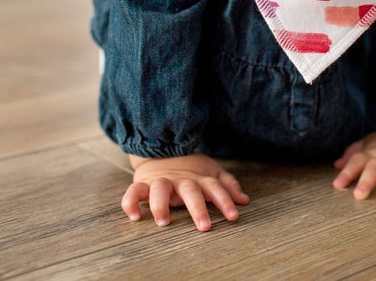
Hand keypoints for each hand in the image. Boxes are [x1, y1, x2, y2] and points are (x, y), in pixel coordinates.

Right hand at [121, 153, 248, 231]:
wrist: (163, 149)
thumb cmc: (191, 167)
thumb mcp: (212, 172)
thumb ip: (227, 185)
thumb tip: (244, 200)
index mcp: (199, 179)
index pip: (215, 188)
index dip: (225, 201)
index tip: (234, 217)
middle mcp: (181, 180)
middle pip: (190, 191)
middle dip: (198, 208)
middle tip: (204, 227)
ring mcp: (162, 181)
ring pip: (160, 189)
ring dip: (160, 204)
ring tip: (164, 221)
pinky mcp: (143, 183)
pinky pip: (134, 191)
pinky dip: (131, 202)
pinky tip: (134, 216)